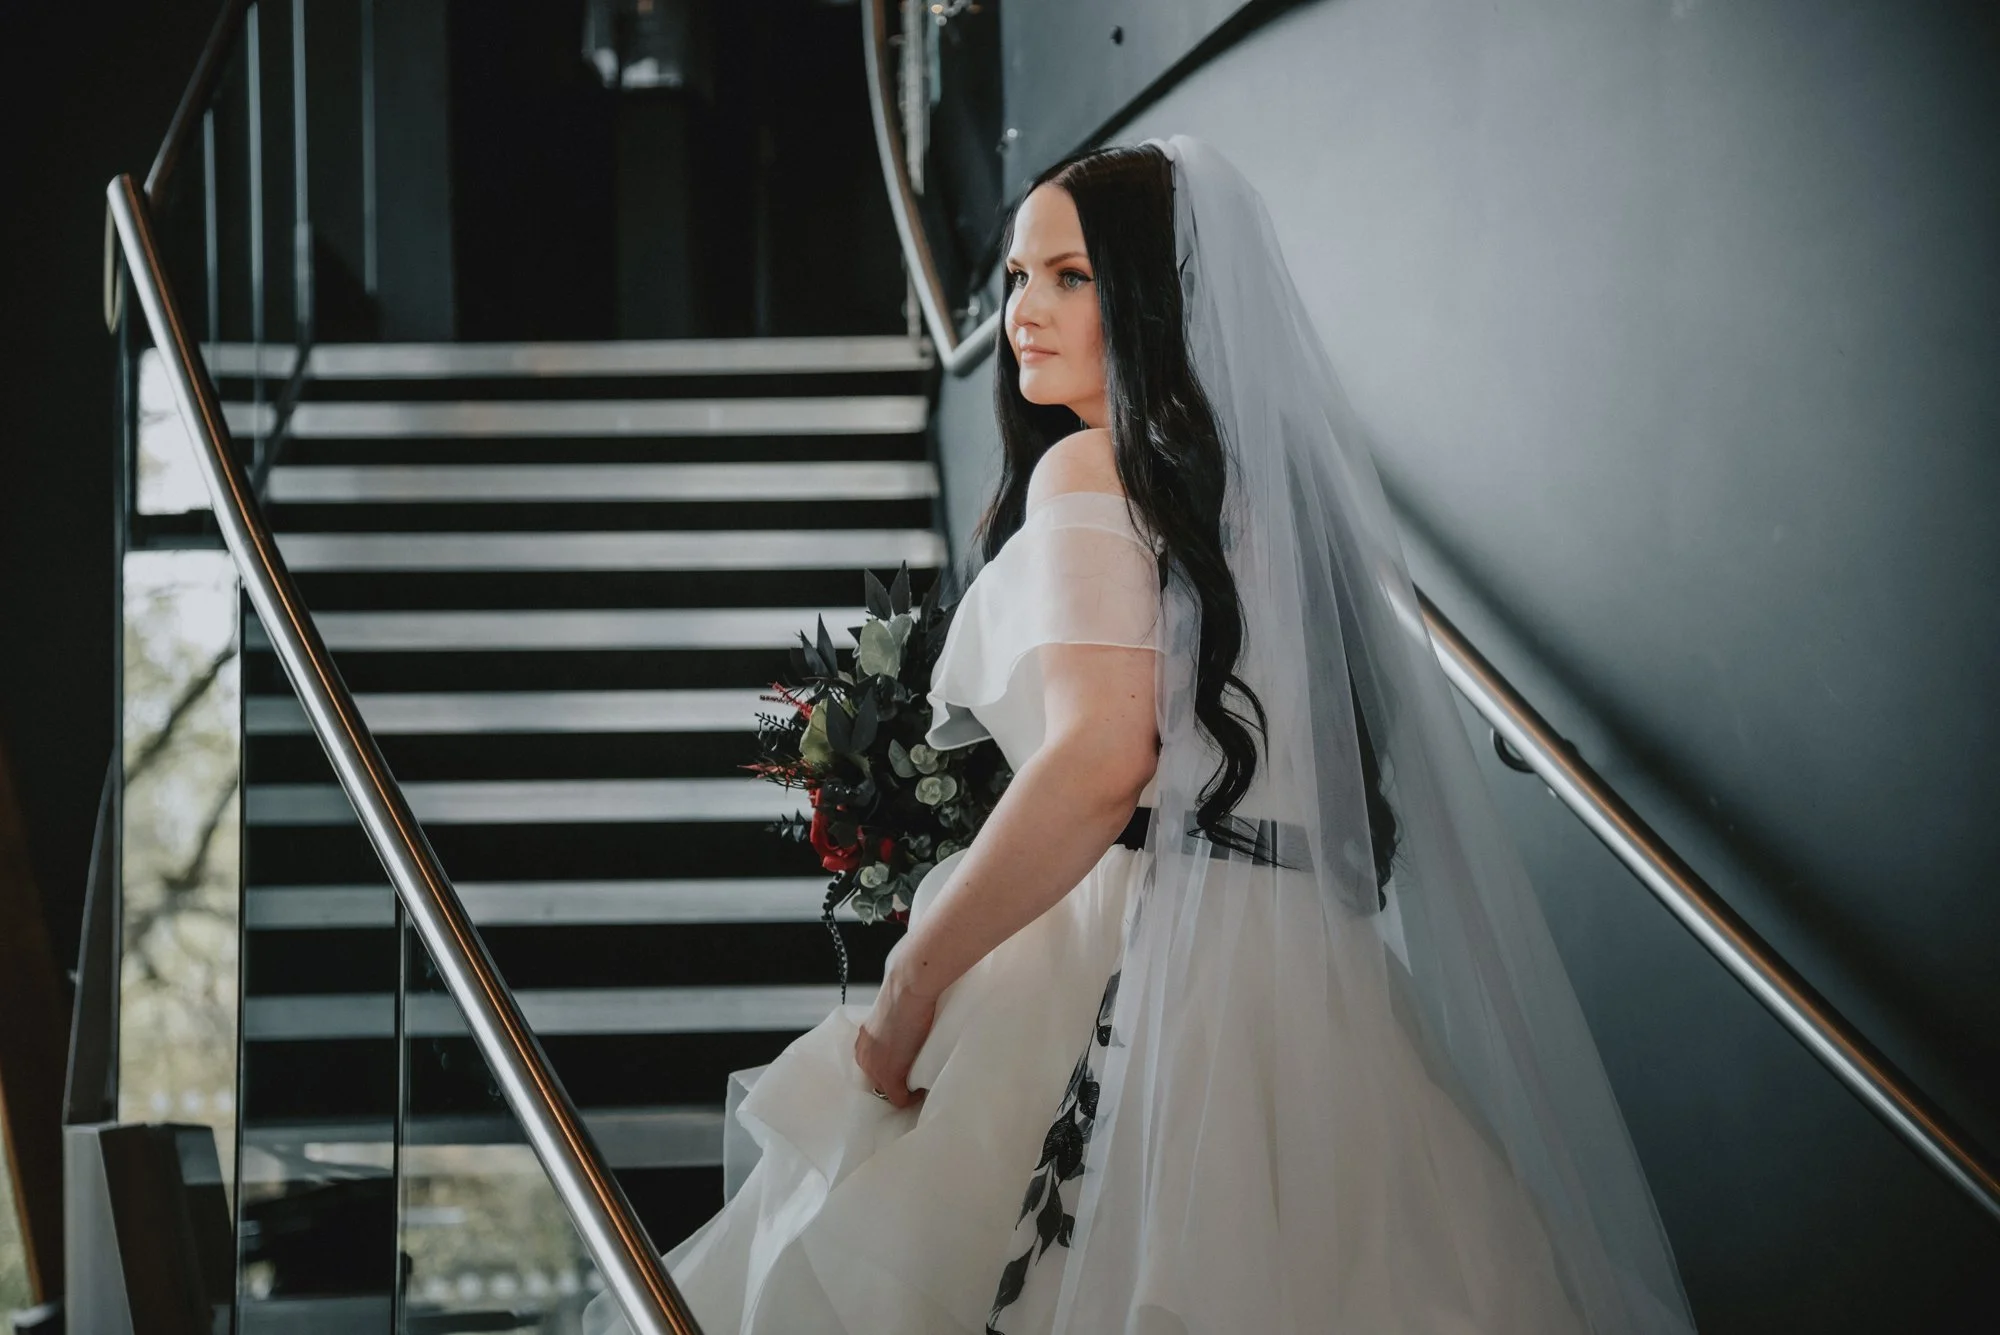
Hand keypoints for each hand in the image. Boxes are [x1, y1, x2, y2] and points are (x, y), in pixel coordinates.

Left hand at [854, 967, 936, 1108]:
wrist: (910, 988)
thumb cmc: (907, 993)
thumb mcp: (893, 1015)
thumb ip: (891, 1032)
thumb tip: (904, 1039)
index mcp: (863, 1041)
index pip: (873, 1067)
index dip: (891, 1070)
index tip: (904, 1071)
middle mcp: (863, 1055)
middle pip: (877, 1083)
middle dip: (895, 1082)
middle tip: (912, 1080)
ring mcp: (874, 1067)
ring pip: (887, 1091)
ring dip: (903, 1088)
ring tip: (918, 1083)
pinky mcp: (889, 1075)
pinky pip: (898, 1099)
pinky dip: (911, 1098)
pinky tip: (921, 1090)